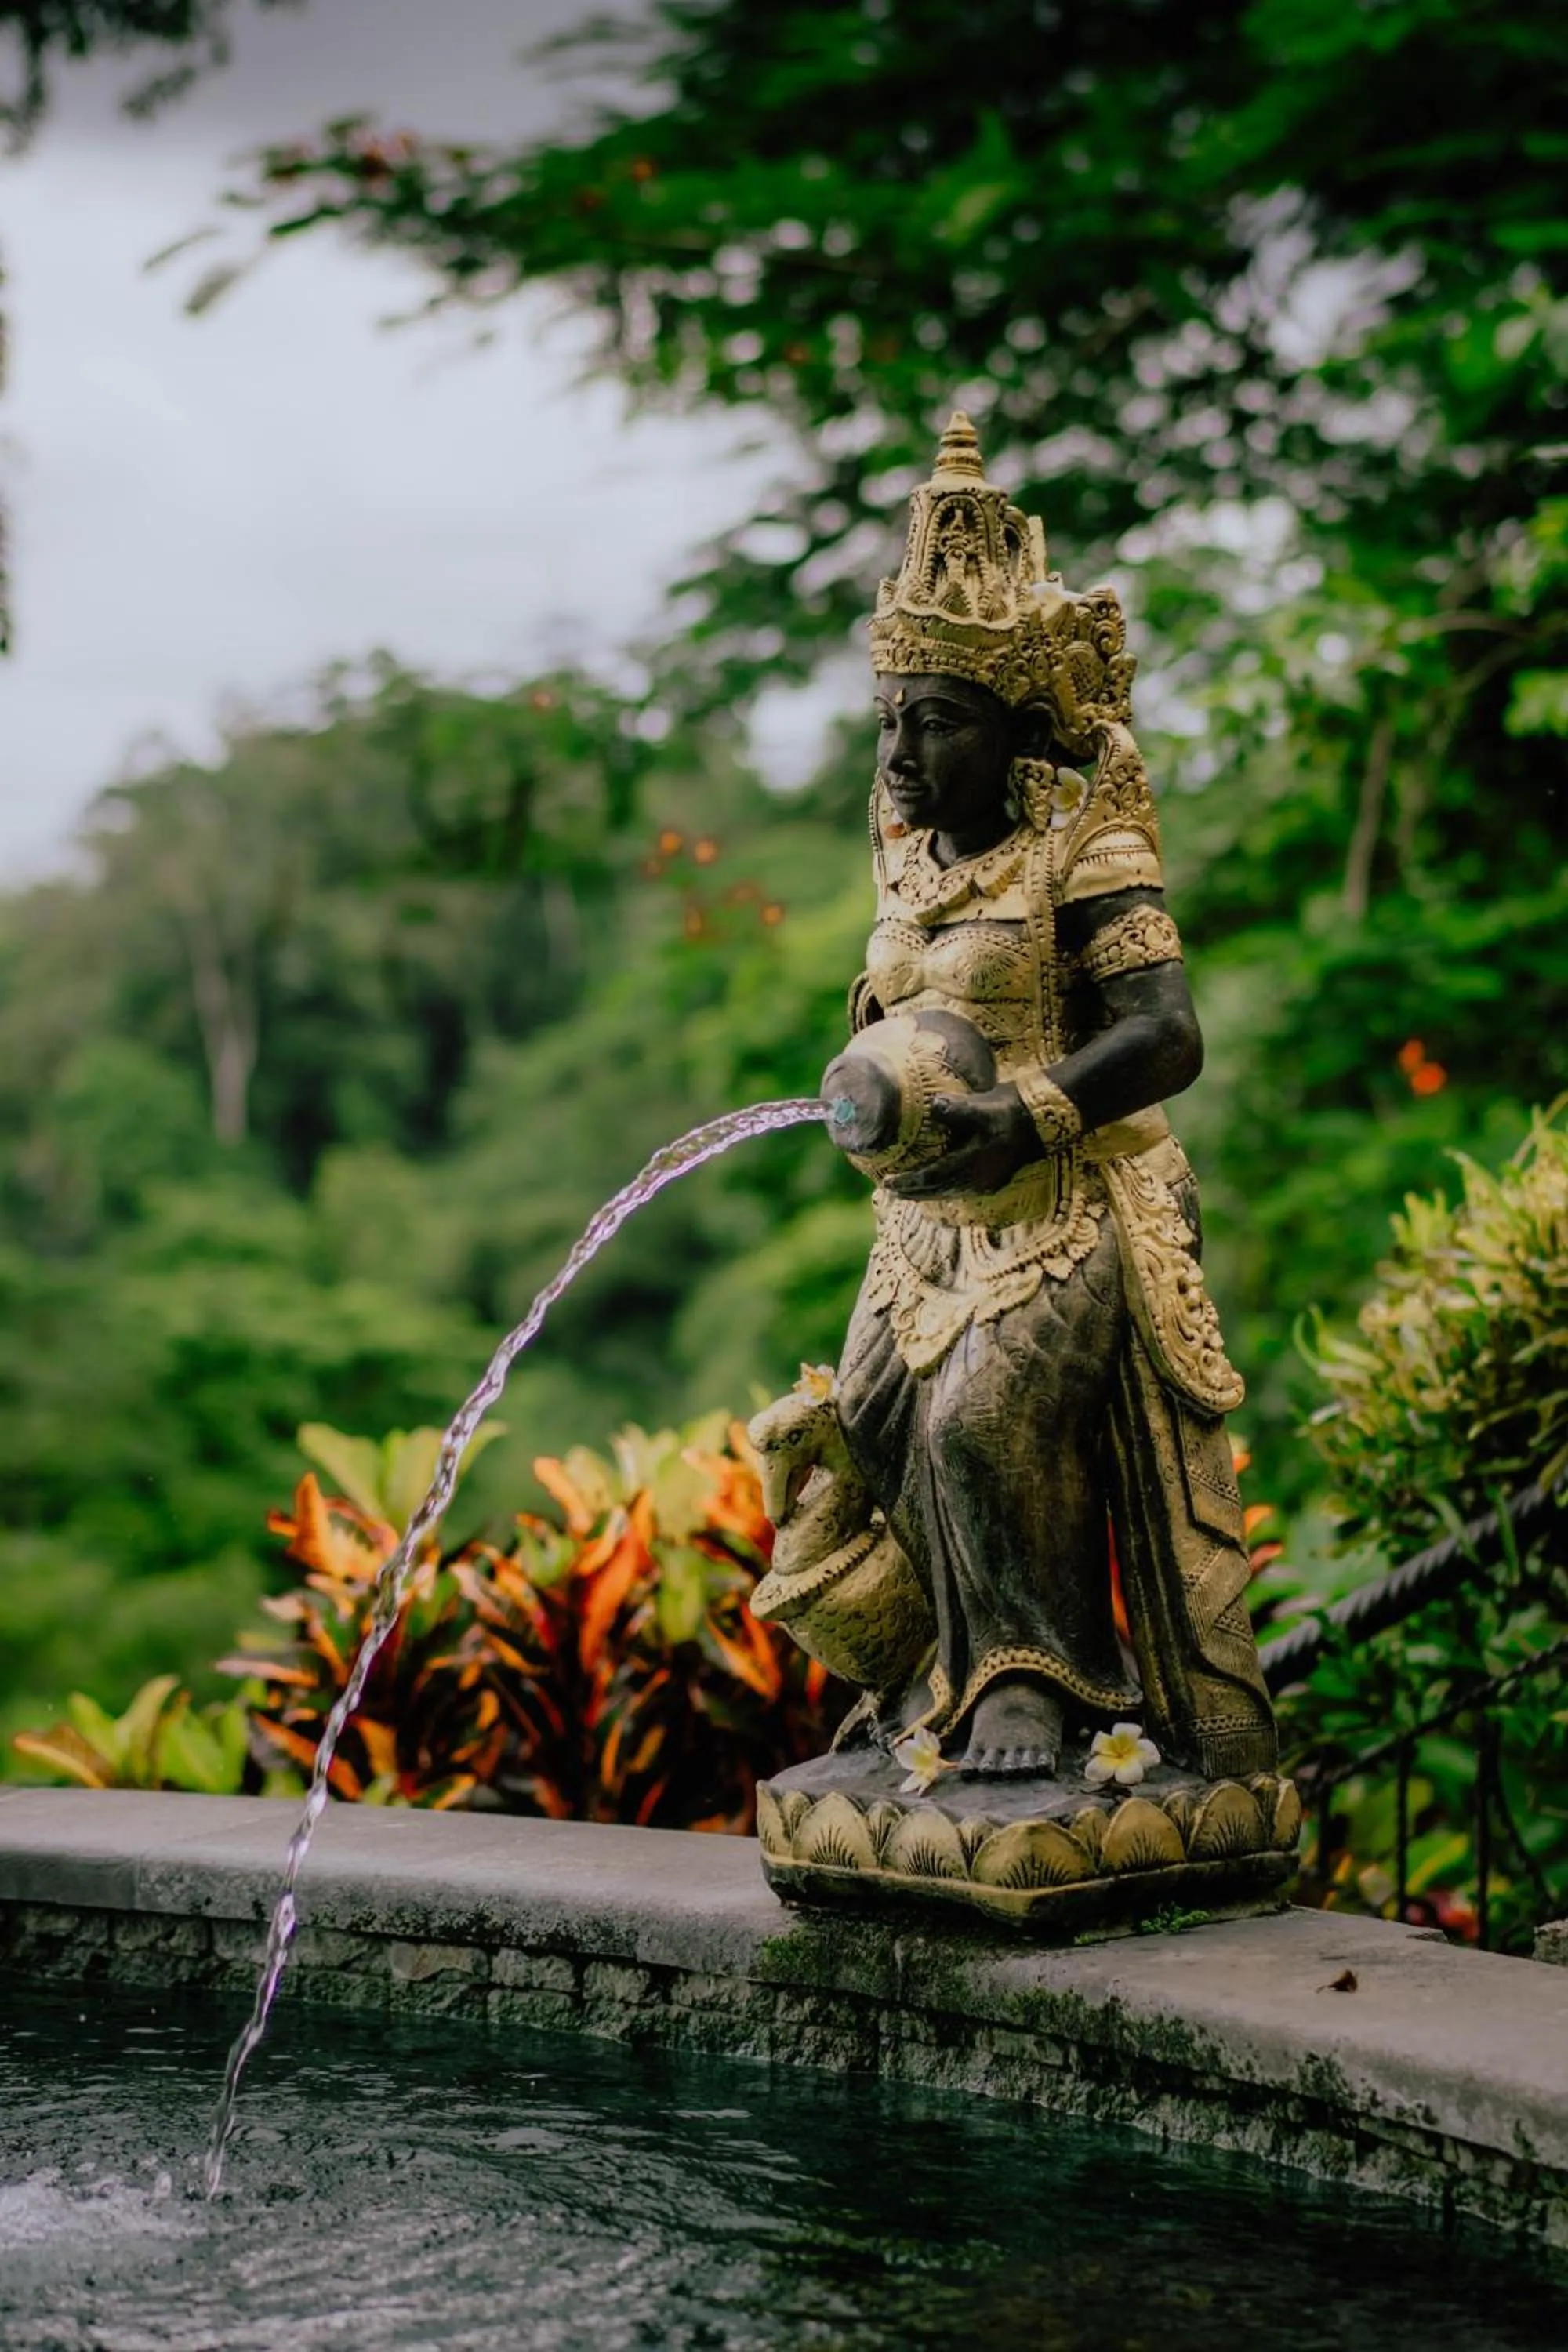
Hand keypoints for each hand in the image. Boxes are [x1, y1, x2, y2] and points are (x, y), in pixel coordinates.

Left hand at [884, 1085, 1040, 1200]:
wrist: (1044, 1119)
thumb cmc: (1011, 1110)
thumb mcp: (982, 1106)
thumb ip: (955, 1109)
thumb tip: (933, 1106)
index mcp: (970, 1164)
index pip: (930, 1178)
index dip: (908, 1182)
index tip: (887, 1182)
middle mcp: (977, 1180)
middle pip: (936, 1191)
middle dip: (912, 1192)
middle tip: (890, 1189)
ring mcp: (987, 1183)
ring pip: (948, 1193)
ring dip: (927, 1193)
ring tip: (907, 1190)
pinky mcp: (994, 1180)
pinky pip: (960, 1190)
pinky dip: (943, 1189)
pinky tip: (938, 1184)